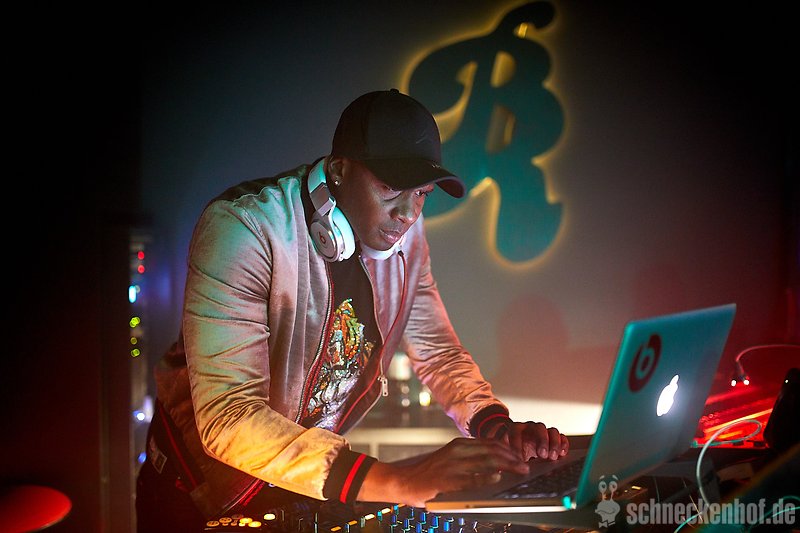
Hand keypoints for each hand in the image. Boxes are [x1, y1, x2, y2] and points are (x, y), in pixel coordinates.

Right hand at [357, 437, 529, 507]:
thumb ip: (470, 458)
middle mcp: (457, 452)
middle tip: (526, 466)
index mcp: (459, 446)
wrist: (405, 481)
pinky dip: (486, 478)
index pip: (490, 444)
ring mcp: (453, 466)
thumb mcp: (451, 459)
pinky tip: (497, 479)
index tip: (521, 457)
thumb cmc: (431, 473)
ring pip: (486, 462)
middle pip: (492, 451)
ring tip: (519, 471)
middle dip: (512, 458)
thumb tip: (497, 464)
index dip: (508, 450)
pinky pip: (472, 479)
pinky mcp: (448, 480)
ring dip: (506, 466)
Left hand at [491, 421, 568, 461]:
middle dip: (541, 442)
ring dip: (553, 444)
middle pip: (539, 428)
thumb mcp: (505, 453)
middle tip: (542, 455)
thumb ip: (505, 457)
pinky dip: (563, 444)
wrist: (519, 447)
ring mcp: (543, 432)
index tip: (519, 458)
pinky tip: (562, 454)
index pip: (516, 430)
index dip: (518, 443)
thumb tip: (501, 468)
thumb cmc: (511, 451)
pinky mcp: (553, 438)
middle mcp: (531, 427)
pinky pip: (561, 437)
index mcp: (516, 428)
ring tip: (553, 457)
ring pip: (552, 431)